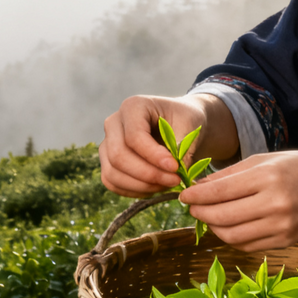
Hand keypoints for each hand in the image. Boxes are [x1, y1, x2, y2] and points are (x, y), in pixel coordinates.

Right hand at [100, 94, 234, 197]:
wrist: (180, 125)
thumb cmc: (184, 121)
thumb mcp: (190, 127)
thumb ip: (182, 148)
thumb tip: (174, 173)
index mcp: (133, 106)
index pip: (134, 136)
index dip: (153, 156)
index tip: (175, 167)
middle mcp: (114, 123)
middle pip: (118, 156)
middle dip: (148, 174)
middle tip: (175, 180)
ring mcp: (108, 144)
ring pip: (113, 173)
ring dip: (142, 185)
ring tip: (168, 184)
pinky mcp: (108, 162)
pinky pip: (113, 183)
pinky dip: (134, 191)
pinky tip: (156, 188)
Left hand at [180, 151, 297, 250]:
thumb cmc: (297, 167)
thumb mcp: (263, 160)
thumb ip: (229, 174)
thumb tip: (197, 187)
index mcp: (267, 178)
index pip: (221, 191)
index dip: (196, 196)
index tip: (183, 195)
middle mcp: (275, 204)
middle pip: (223, 217)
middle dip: (200, 213)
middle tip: (191, 207)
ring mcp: (281, 226)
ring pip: (233, 237)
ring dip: (213, 228)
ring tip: (208, 216)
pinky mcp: (285, 241)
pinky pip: (248, 246)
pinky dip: (232, 238)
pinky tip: (228, 226)